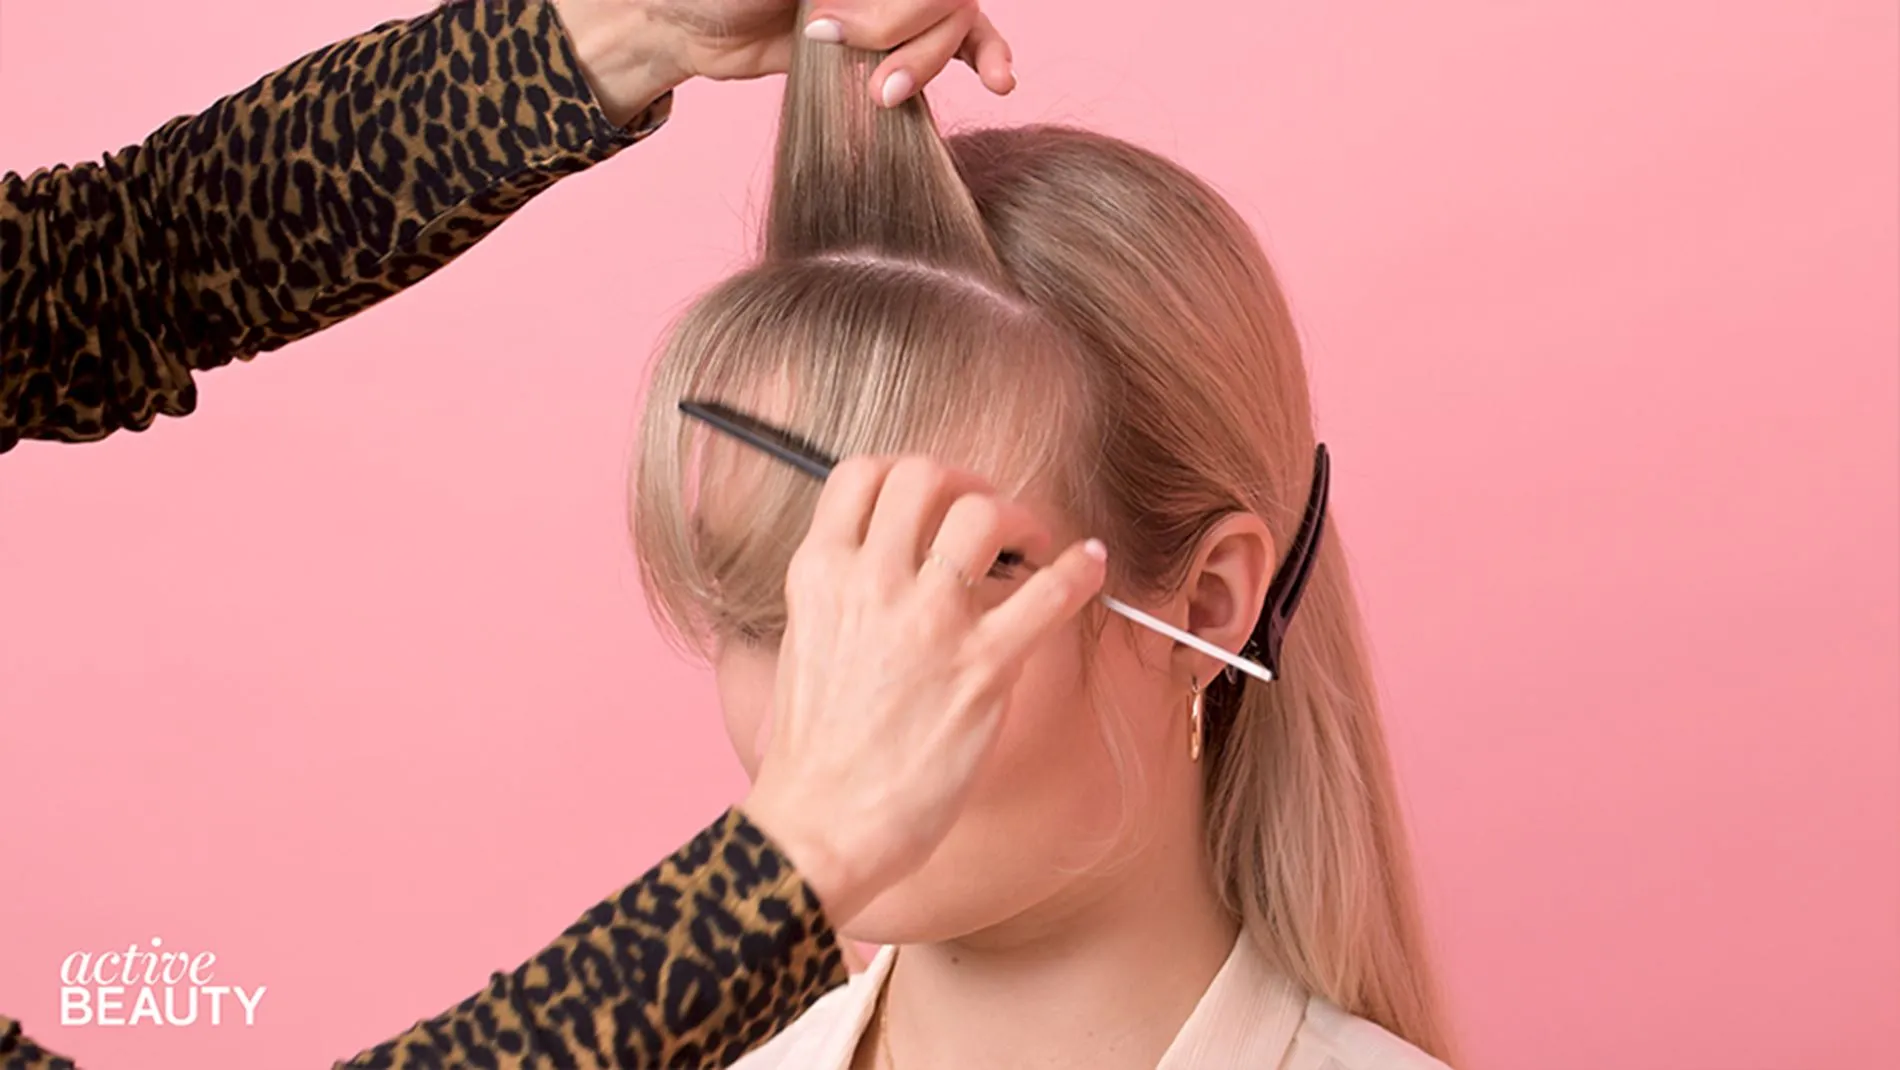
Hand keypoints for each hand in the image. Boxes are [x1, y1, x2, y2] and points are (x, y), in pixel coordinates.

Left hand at [553, 0, 1015, 126]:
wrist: (684, 26)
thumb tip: (841, 4)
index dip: (902, 8)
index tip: (836, 23)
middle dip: (909, 35)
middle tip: (857, 62)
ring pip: (953, 23)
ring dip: (928, 61)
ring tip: (885, 93)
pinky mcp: (892, 38)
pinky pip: (956, 41)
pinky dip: (982, 55)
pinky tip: (998, 80)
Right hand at [738, 457, 1108, 927]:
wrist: (820, 824)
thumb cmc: (815, 749)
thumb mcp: (807, 643)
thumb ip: (843, 591)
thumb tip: (886, 561)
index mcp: (821, 574)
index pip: (862, 474)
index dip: (907, 474)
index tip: (934, 498)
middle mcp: (872, 582)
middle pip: (925, 475)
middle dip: (966, 483)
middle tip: (989, 518)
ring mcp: (929, 622)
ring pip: (983, 512)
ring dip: (1019, 518)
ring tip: (1033, 546)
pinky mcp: (981, 668)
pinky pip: (1046, 594)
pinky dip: (1077, 571)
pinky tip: (1090, 564)